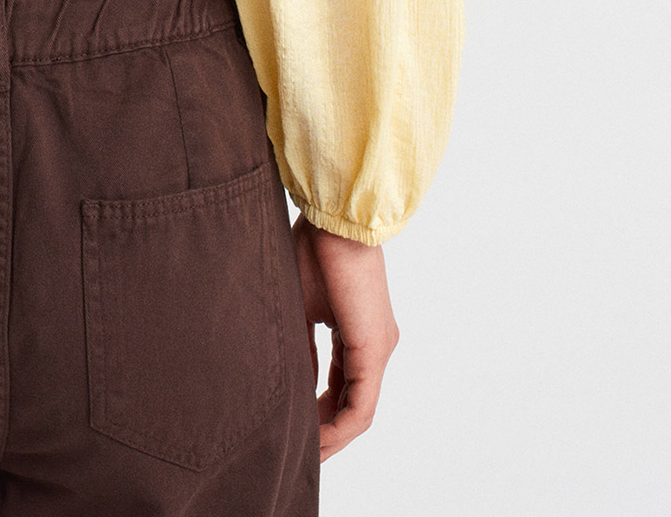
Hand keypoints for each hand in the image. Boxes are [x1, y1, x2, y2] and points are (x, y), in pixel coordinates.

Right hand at [291, 212, 398, 459]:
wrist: (334, 217)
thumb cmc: (314, 246)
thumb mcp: (299, 304)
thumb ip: (300, 344)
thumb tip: (291, 379)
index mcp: (359, 331)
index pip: (343, 385)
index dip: (320, 412)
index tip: (295, 426)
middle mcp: (376, 345)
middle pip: (355, 405)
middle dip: (327, 432)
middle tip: (300, 450)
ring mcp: (379, 348)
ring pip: (360, 410)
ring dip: (333, 436)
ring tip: (306, 452)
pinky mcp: (374, 349)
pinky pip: (361, 404)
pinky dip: (340, 426)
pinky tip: (318, 439)